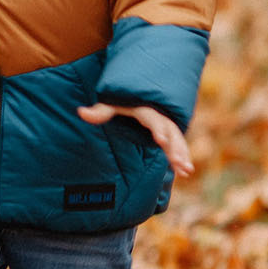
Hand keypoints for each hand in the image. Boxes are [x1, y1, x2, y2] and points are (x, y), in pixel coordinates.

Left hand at [77, 102, 194, 177]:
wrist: (136, 96)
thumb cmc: (121, 101)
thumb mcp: (110, 104)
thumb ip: (99, 111)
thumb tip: (81, 112)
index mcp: (146, 109)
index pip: (153, 120)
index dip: (158, 130)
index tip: (161, 141)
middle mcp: (160, 117)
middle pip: (171, 133)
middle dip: (175, 148)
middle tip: (178, 162)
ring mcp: (166, 126)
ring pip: (177, 140)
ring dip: (182, 155)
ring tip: (186, 171)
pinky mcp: (169, 134)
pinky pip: (177, 145)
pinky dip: (182, 156)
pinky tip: (185, 172)